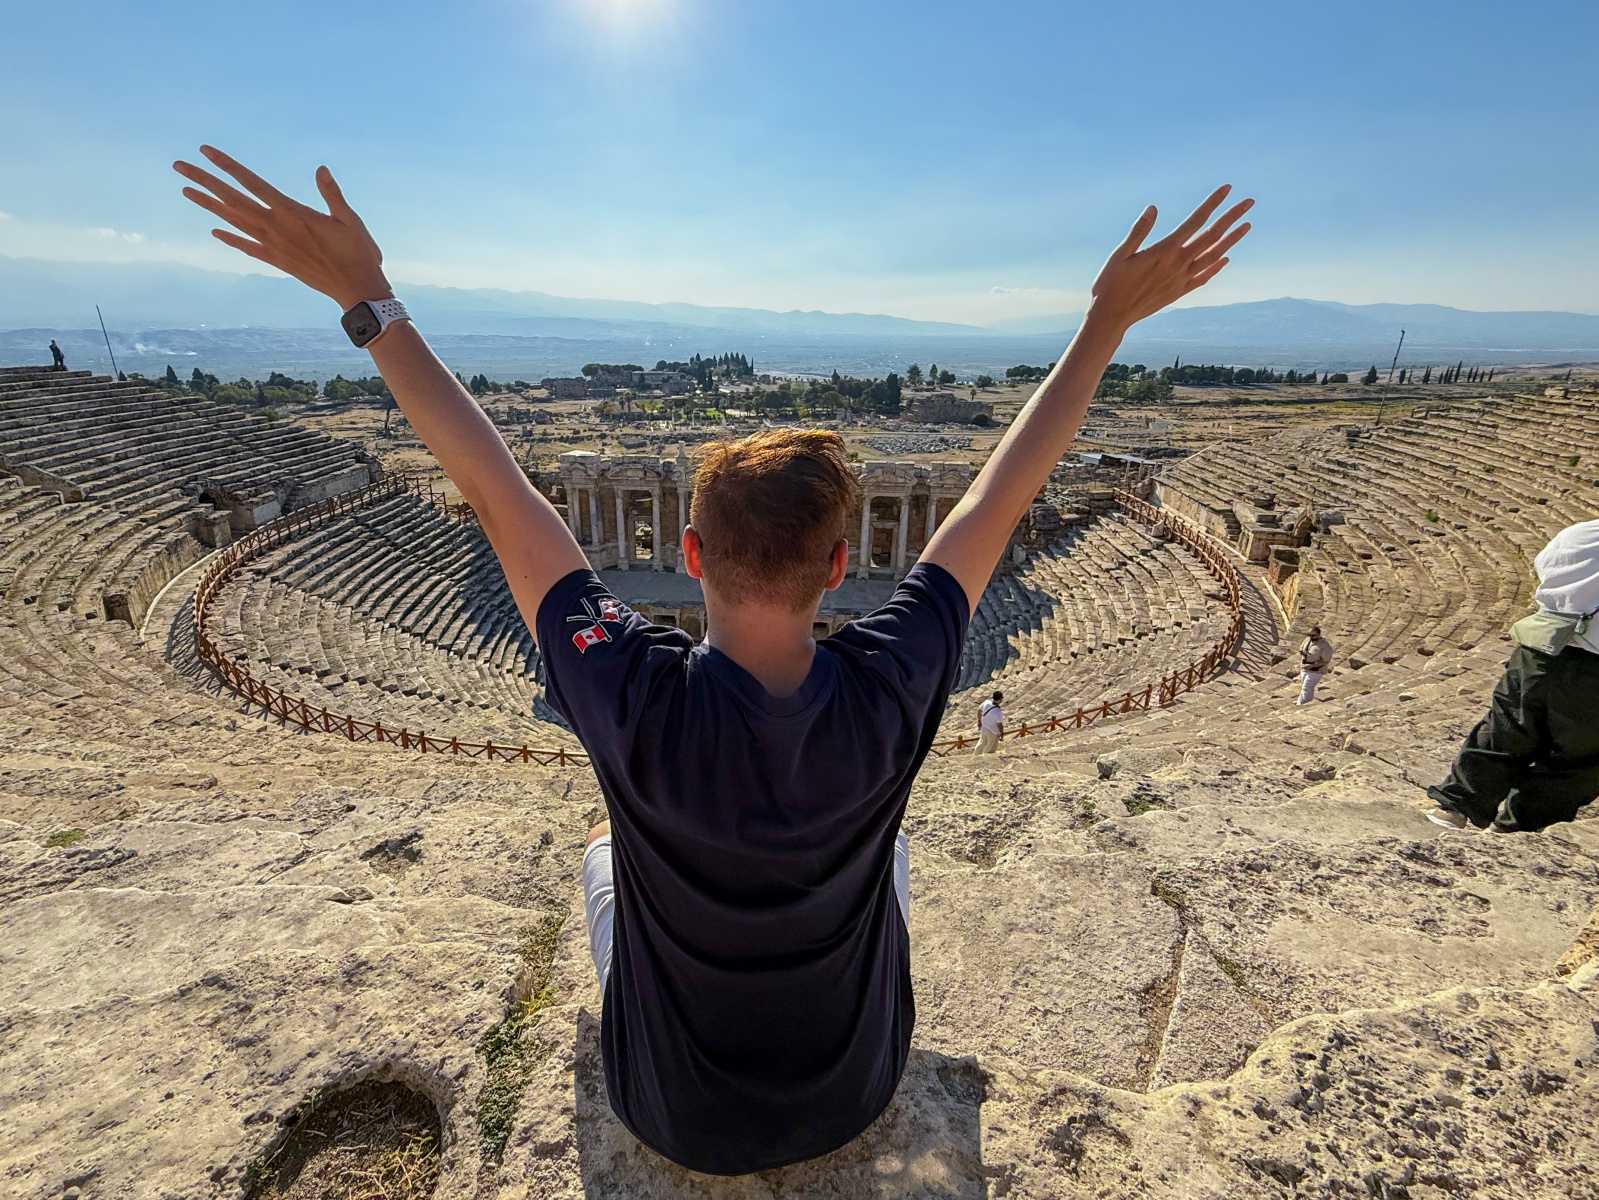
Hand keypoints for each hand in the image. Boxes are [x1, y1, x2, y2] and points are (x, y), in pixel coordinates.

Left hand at [174, 146, 392, 310]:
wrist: (357, 291)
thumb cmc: (359, 254)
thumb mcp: (350, 220)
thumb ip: (332, 194)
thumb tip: (321, 169)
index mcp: (292, 212)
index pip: (252, 182)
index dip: (227, 165)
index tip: (206, 151)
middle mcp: (276, 227)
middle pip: (232, 199)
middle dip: (204, 180)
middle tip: (179, 165)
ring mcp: (273, 246)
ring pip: (234, 220)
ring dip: (208, 205)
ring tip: (186, 191)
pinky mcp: (277, 261)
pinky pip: (247, 247)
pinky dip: (230, 238)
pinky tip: (215, 231)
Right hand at [1086, 185, 1252, 331]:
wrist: (1112, 317)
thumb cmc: (1110, 284)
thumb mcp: (1119, 254)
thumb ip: (1138, 231)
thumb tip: (1153, 208)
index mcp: (1164, 251)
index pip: (1195, 221)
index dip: (1212, 203)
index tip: (1227, 188)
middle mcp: (1178, 264)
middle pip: (1211, 236)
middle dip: (1231, 217)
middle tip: (1249, 202)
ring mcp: (1181, 279)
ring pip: (1213, 256)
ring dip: (1231, 240)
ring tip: (1247, 226)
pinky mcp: (1178, 292)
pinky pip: (1203, 277)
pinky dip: (1216, 267)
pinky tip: (1226, 258)